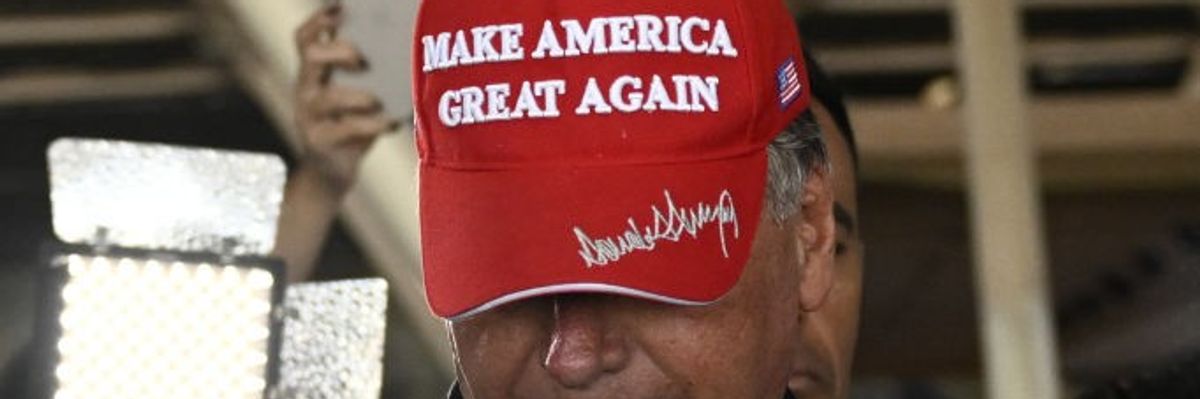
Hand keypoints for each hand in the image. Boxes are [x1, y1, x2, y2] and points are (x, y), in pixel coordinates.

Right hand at [294, 4, 398, 194]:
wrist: (331, 173)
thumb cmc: (351, 125)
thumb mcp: (354, 96)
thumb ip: (370, 75)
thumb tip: (411, 49)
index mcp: (312, 73)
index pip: (303, 39)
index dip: (318, 21)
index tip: (341, 9)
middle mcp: (305, 90)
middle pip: (310, 57)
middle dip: (338, 51)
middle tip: (362, 58)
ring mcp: (308, 116)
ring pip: (327, 97)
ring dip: (357, 95)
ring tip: (377, 100)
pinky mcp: (320, 141)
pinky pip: (346, 129)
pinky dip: (372, 125)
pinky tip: (392, 124)